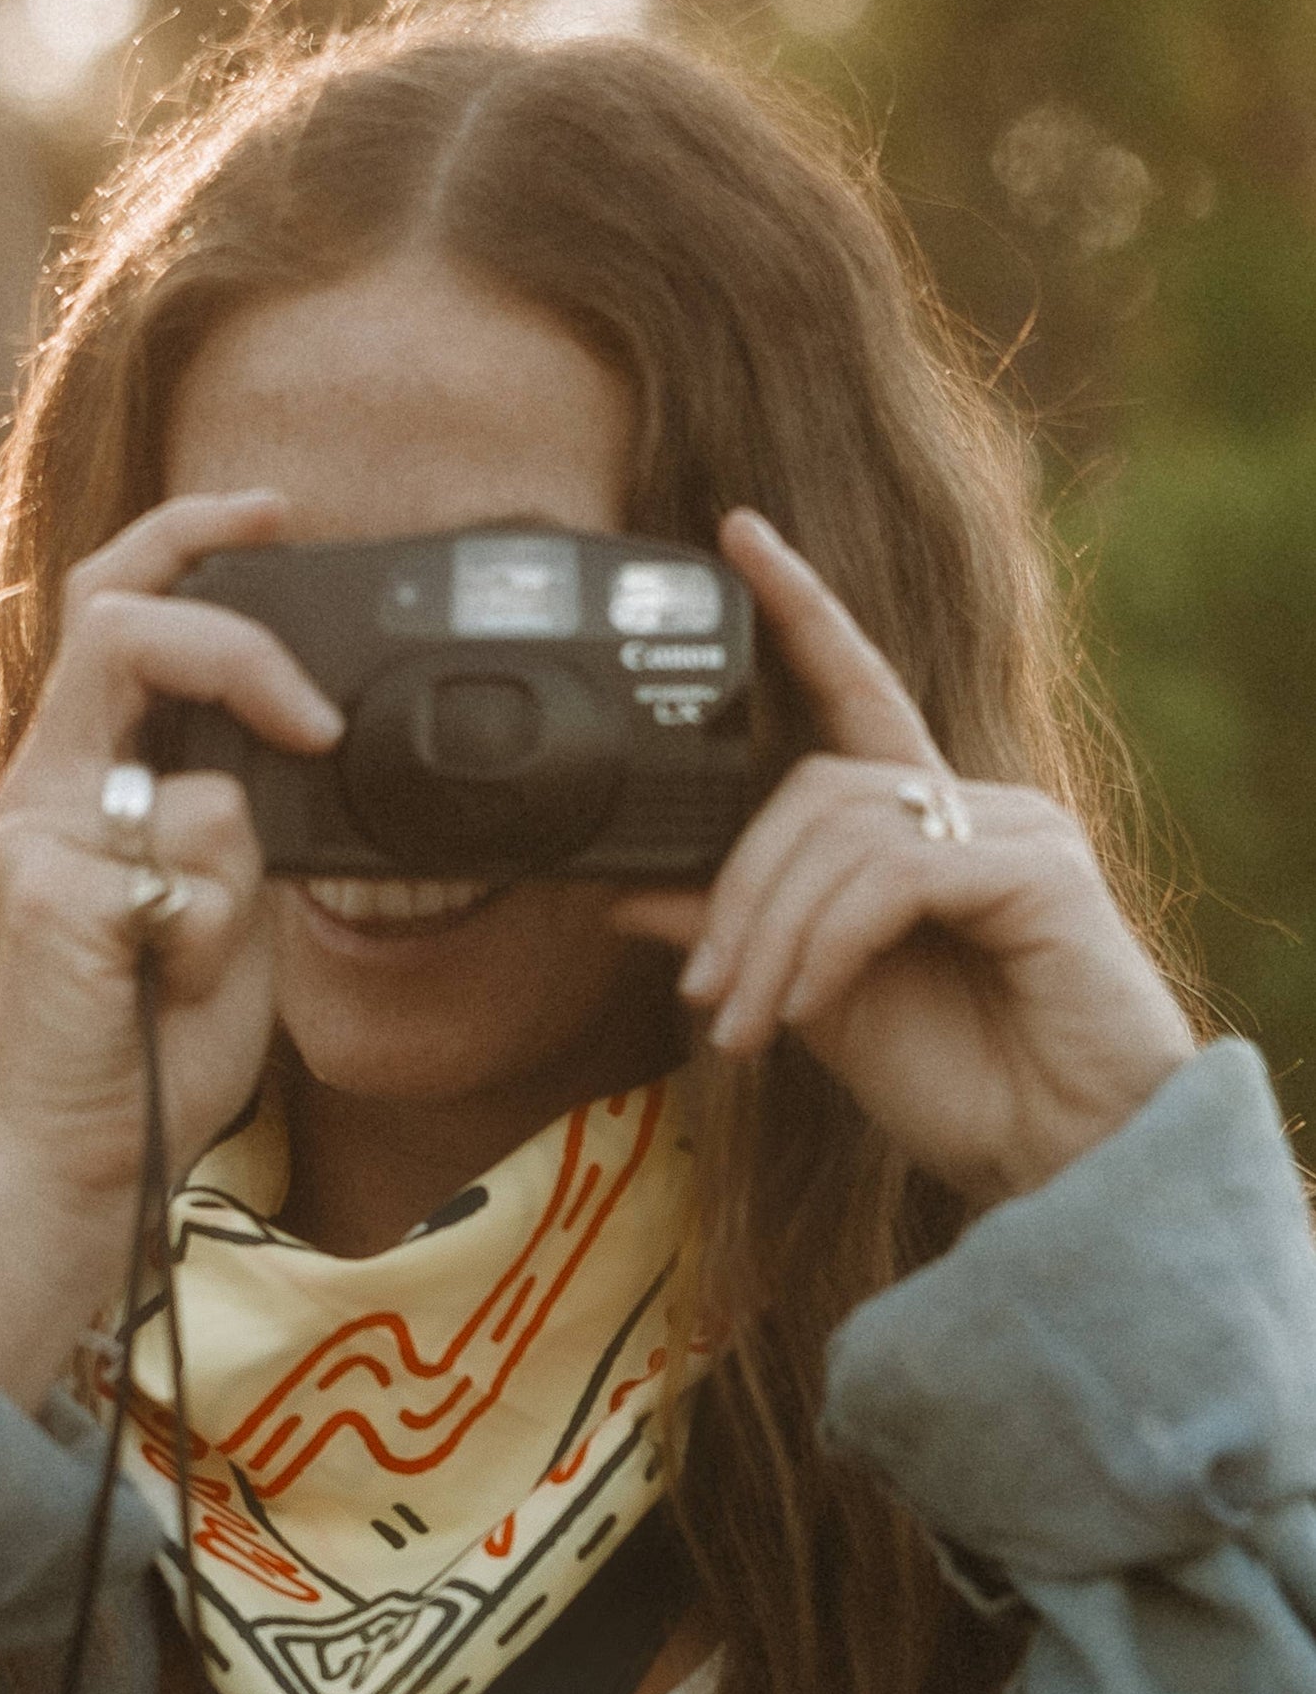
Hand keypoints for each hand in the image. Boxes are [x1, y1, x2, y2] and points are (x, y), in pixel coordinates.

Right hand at [0, 489, 340, 1405]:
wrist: (92, 1161)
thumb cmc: (155, 1044)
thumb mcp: (225, 905)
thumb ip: (237, 821)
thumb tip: (296, 753)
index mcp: (82, 777)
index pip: (114, 606)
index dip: (188, 535)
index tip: (274, 511)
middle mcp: (45, 789)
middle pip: (119, 619)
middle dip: (237, 637)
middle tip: (314, 710)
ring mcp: (39, 837)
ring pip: (184, 768)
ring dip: (235, 860)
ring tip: (212, 942)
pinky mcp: (51, 893)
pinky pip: (187, 864)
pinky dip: (217, 930)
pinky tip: (176, 986)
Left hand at [610, 508, 1195, 1206]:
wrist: (1066, 1159)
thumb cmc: (962, 1083)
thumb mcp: (817, 1001)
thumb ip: (741, 936)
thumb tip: (627, 894)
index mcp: (926, 823)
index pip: (854, 688)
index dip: (798, 610)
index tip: (734, 535)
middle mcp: (977, 804)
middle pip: (815, 785)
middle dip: (738, 890)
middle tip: (704, 994)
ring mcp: (1018, 830)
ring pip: (842, 830)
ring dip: (771, 935)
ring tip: (747, 1025)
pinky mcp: (1038, 875)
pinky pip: (896, 877)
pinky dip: (829, 944)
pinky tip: (808, 1010)